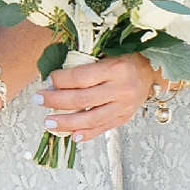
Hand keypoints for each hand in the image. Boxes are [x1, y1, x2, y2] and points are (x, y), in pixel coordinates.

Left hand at [40, 53, 156, 142]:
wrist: (151, 72)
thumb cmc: (124, 58)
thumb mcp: (106, 53)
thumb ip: (84, 65)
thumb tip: (55, 80)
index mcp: (115, 68)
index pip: (80, 77)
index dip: (60, 80)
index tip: (49, 80)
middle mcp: (120, 89)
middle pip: (81, 100)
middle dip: (55, 101)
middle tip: (38, 100)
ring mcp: (123, 106)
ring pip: (90, 119)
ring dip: (66, 122)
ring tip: (48, 123)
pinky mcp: (124, 118)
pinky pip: (102, 128)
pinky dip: (86, 134)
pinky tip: (71, 135)